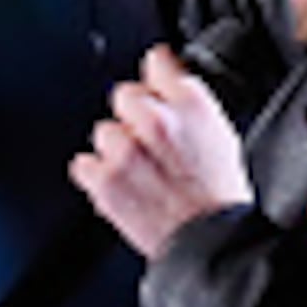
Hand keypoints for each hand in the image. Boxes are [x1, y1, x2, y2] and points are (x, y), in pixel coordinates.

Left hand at [71, 46, 250, 257]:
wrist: (211, 245)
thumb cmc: (219, 197)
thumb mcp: (221, 135)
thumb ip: (191, 105)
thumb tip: (169, 85)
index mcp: (191, 103)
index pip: (157, 61)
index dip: (156, 81)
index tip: (155, 91)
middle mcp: (156, 120)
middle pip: (124, 95)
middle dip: (133, 118)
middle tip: (150, 146)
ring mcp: (127, 150)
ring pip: (104, 132)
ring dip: (116, 151)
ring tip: (140, 175)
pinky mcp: (105, 179)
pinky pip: (85, 165)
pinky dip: (98, 178)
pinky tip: (123, 189)